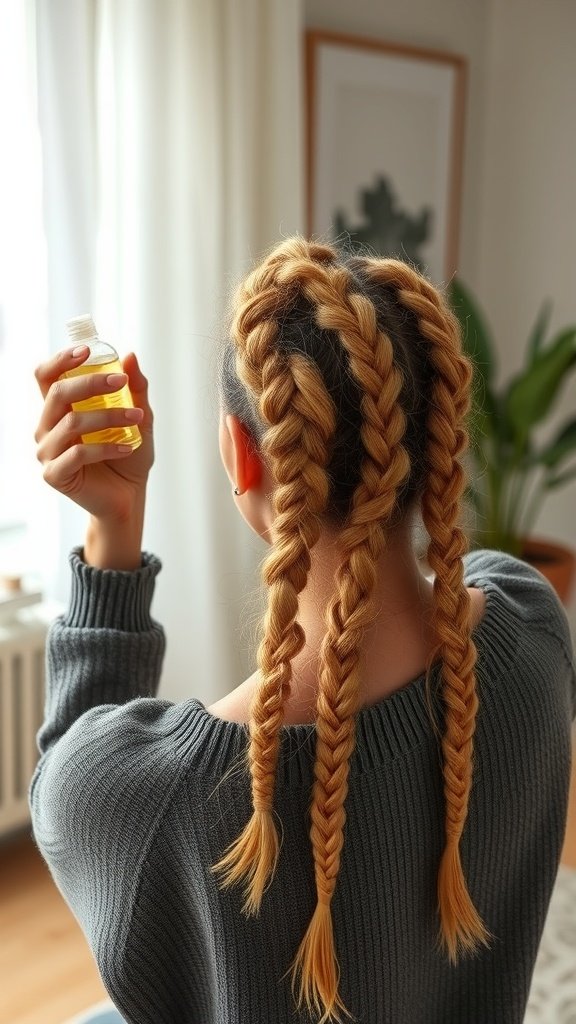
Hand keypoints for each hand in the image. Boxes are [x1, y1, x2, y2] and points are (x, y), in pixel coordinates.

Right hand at [34, 346, 153, 525]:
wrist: (129, 497)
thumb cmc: (128, 455)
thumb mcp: (140, 418)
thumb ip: (136, 389)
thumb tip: (130, 356)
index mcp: (58, 409)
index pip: (46, 376)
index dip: (60, 360)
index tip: (87, 350)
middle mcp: (46, 427)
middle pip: (57, 393)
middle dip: (91, 383)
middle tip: (121, 382)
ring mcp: (47, 452)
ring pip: (71, 422)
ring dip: (108, 417)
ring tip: (137, 420)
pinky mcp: (54, 475)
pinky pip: (77, 454)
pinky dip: (106, 447)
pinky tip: (129, 447)